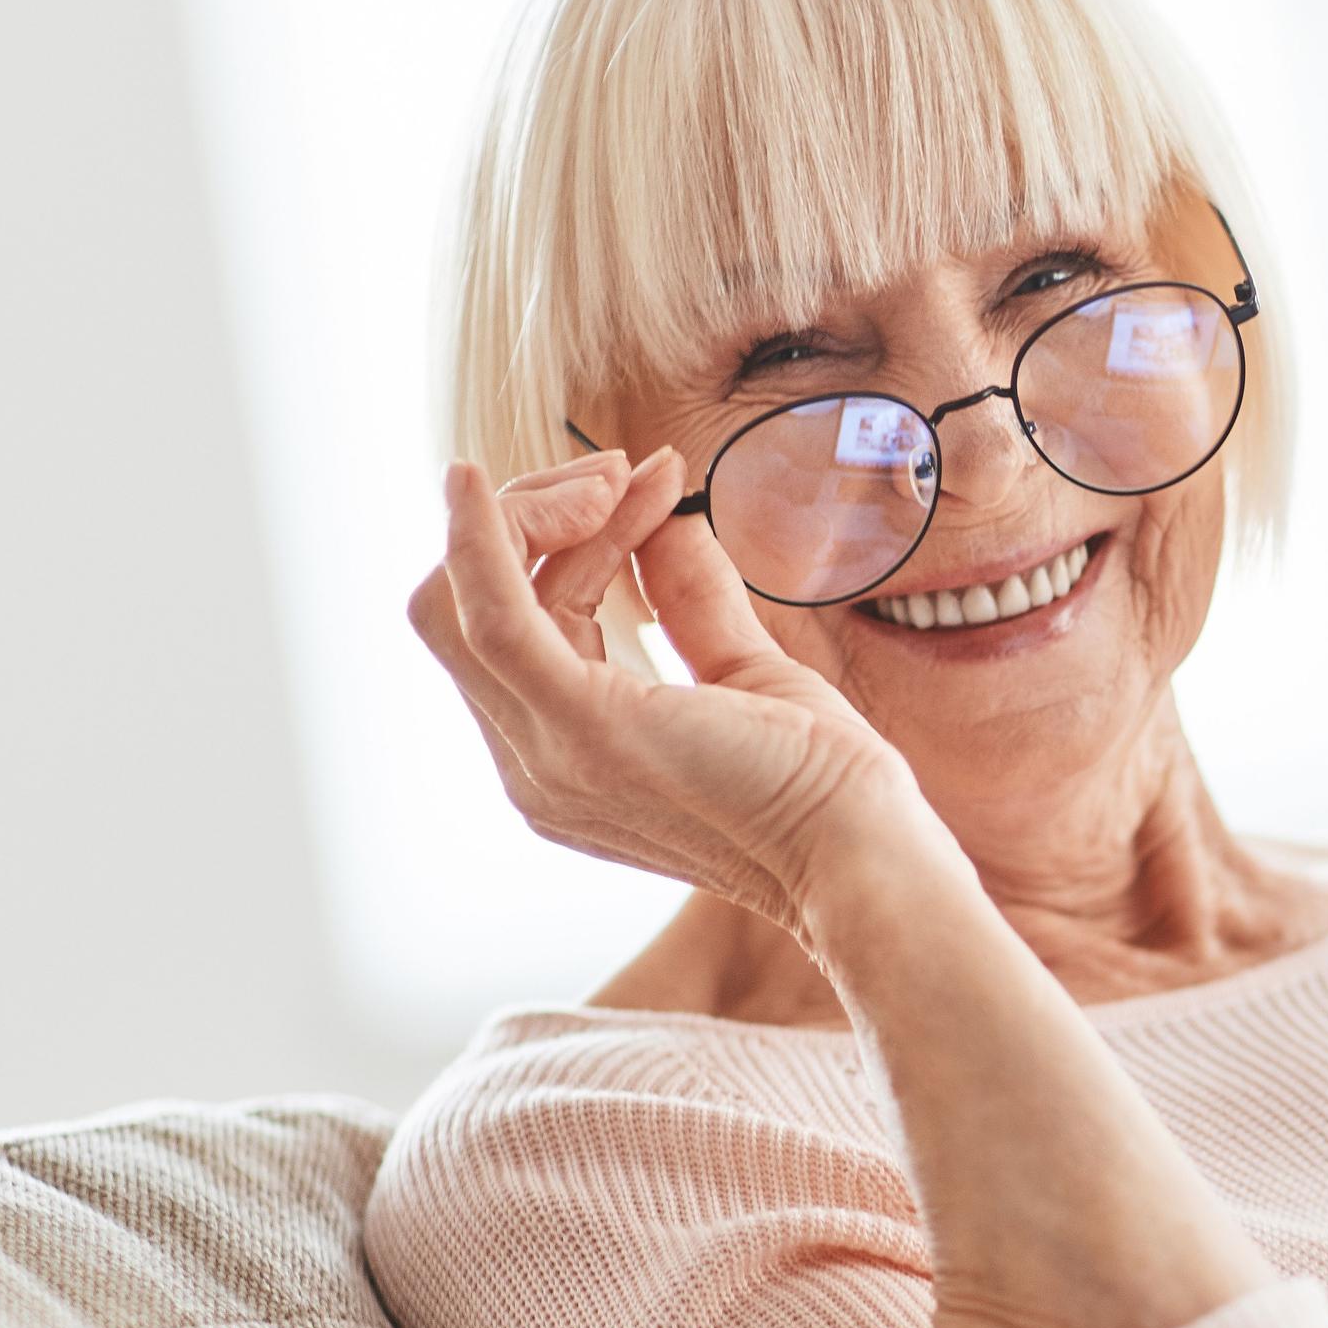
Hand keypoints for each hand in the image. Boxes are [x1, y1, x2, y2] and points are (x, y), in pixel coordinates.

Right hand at [409, 449, 946, 929]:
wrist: (860, 851)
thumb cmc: (822, 782)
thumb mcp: (745, 668)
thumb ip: (692, 598)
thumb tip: (666, 515)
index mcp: (563, 758)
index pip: (518, 622)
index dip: (571, 538)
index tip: (651, 483)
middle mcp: (532, 766)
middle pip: (468, 607)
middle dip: (531, 519)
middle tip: (625, 475)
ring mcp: (545, 753)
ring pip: (467, 600)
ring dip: (533, 515)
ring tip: (621, 479)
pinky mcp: (580, 725)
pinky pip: (488, 617)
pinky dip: (478, 541)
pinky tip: (476, 481)